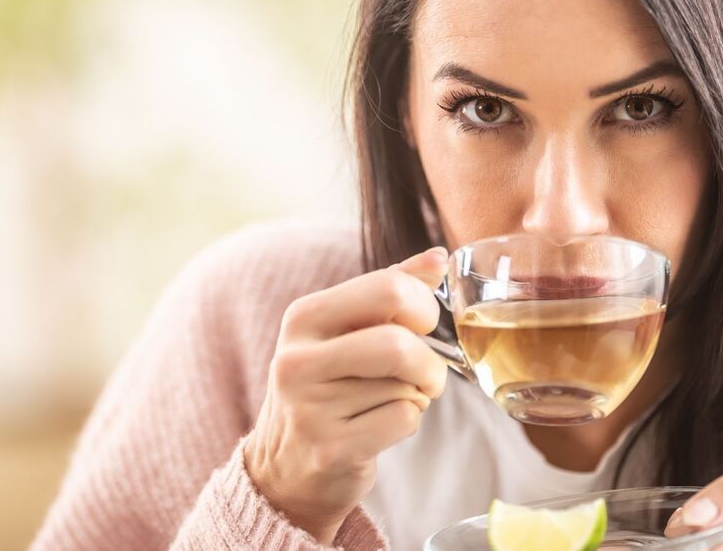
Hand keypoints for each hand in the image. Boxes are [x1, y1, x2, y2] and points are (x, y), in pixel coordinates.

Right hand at [243, 246, 449, 543]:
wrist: (284, 466)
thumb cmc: (328, 385)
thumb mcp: (344, 329)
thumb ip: (390, 288)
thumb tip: (438, 257)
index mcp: (304, 317)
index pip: (388, 288)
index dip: (423, 308)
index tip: (421, 327)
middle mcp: (297, 359)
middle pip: (399, 344)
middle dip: (429, 362)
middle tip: (426, 374)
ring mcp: (309, 408)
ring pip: (405, 387)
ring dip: (416, 395)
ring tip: (391, 400)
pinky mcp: (330, 450)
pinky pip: (403, 421)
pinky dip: (409, 422)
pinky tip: (382, 427)